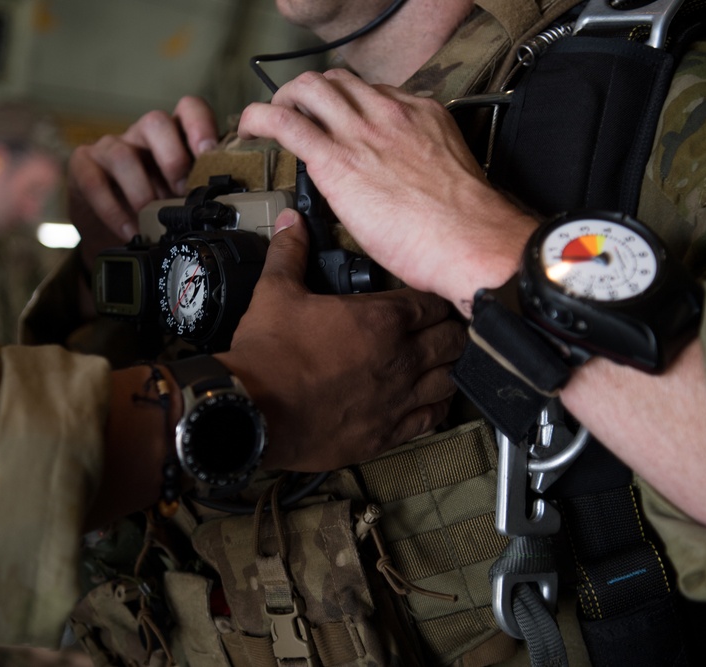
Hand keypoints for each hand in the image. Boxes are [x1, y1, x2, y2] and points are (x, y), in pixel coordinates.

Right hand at [67, 96, 218, 267]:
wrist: (112, 228)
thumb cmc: (157, 207)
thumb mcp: (184, 197)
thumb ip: (203, 191)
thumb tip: (232, 207)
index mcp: (175, 136)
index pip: (189, 109)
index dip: (200, 124)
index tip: (209, 152)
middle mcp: (143, 135)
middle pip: (156, 122)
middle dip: (172, 158)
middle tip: (182, 191)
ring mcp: (111, 147)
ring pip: (123, 154)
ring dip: (140, 190)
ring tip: (152, 218)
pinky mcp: (83, 166)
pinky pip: (94, 181)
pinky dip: (112, 210)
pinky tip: (129, 230)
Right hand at [217, 210, 465, 471]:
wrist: (253, 412)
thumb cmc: (268, 354)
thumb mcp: (276, 292)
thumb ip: (292, 253)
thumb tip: (293, 222)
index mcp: (382, 319)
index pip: (434, 303)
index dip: (436, 299)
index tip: (431, 301)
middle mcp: (400, 358)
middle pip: (452, 340)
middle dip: (451, 331)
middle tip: (444, 329)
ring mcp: (398, 399)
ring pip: (449, 380)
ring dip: (448, 368)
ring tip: (442, 363)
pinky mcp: (387, 434)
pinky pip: (431, 419)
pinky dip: (436, 408)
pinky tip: (431, 401)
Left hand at [238, 69, 536, 314]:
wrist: (471, 241)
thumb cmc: (466, 226)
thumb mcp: (447, 177)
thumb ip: (419, 168)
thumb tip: (399, 188)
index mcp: (420, 115)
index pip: (372, 94)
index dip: (346, 107)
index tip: (337, 125)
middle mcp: (390, 113)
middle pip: (337, 81)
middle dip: (309, 95)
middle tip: (295, 118)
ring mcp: (362, 132)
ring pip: (309, 88)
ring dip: (283, 100)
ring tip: (269, 123)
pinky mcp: (338, 159)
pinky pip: (286, 122)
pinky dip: (260, 119)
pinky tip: (250, 130)